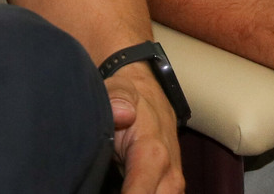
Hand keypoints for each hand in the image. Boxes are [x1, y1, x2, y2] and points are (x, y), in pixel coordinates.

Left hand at [107, 64, 183, 193]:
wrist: (150, 92)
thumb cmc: (130, 95)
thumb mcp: (121, 89)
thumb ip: (118, 98)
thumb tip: (122, 114)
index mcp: (154, 155)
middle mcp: (168, 175)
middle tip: (101, 192)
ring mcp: (171, 185)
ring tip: (110, 189)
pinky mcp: (168, 188)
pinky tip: (117, 189)